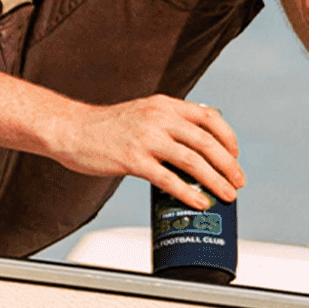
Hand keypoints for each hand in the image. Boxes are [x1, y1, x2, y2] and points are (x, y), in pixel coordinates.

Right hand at [52, 94, 243, 207]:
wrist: (70, 129)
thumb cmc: (106, 127)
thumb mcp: (143, 113)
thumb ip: (168, 122)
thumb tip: (196, 144)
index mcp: (165, 105)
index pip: (209, 117)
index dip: (228, 138)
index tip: (234, 155)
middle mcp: (159, 118)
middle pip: (207, 142)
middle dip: (228, 165)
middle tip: (238, 181)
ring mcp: (146, 138)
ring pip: (193, 161)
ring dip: (215, 180)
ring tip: (226, 195)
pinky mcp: (132, 159)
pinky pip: (168, 178)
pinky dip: (188, 192)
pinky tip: (199, 202)